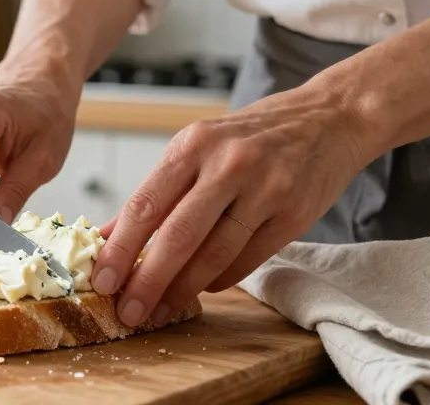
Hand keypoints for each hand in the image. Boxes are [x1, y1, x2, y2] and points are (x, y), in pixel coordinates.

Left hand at [90, 85, 372, 326]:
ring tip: (161, 309)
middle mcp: (228, 164)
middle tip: (128, 311)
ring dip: (183, 289)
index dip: (120, 248)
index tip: (101, 281)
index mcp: (193, 145)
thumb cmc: (249, 138)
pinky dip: (220, 279)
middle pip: (178, 235)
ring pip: (215, 253)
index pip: (145, 204)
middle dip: (148, 280)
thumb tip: (106, 235)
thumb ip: (155, 192)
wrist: (327, 119)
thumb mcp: (197, 148)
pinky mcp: (295, 214)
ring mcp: (266, 189)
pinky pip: (248, 259)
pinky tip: (203, 288)